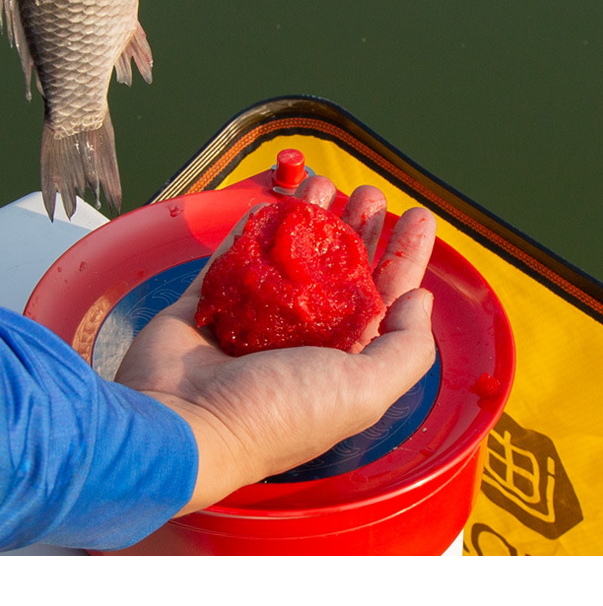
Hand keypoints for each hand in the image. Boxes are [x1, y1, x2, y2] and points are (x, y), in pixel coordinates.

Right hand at [115, 177, 435, 514]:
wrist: (185, 424)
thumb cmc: (278, 414)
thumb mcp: (365, 390)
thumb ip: (405, 348)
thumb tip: (420, 300)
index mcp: (342, 361)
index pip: (385, 299)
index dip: (405, 257)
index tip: (417, 216)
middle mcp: (301, 340)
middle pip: (339, 270)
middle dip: (358, 228)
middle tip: (369, 194)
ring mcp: (253, 320)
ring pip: (288, 256)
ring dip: (308, 217)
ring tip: (322, 181)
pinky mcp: (211, 303)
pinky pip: (234, 256)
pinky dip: (252, 229)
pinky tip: (271, 202)